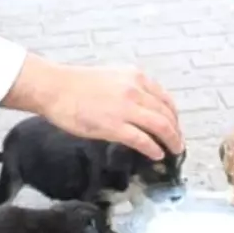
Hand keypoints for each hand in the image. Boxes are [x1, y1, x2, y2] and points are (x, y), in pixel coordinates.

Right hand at [3, 55, 183, 159]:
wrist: (55, 88)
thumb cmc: (76, 84)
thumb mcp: (111, 77)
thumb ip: (128, 89)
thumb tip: (139, 107)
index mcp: (135, 77)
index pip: (165, 98)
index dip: (174, 115)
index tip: (175, 125)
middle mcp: (135, 91)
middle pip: (167, 114)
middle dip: (176, 131)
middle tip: (178, 142)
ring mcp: (126, 109)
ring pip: (161, 126)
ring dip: (171, 140)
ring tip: (174, 150)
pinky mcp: (114, 126)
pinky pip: (143, 140)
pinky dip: (154, 149)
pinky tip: (157, 155)